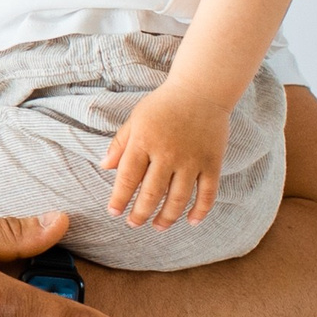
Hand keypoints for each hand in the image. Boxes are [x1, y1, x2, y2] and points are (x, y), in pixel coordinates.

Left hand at [102, 86, 231, 226]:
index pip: (127, 178)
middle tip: (133, 224)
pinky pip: (207, 193)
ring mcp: (192, 160)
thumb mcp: (136, 118)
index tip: (114, 212)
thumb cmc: (164, 105)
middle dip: (140, 213)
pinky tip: (191, 221)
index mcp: (144, 142)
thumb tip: (104, 166)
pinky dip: (200, 210)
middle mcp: (168, 153)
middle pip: (152, 193)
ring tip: (158, 227)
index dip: (119, 199)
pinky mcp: (212, 163)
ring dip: (167, 218)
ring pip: (178, 199)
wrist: (201, 90)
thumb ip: (120, 143)